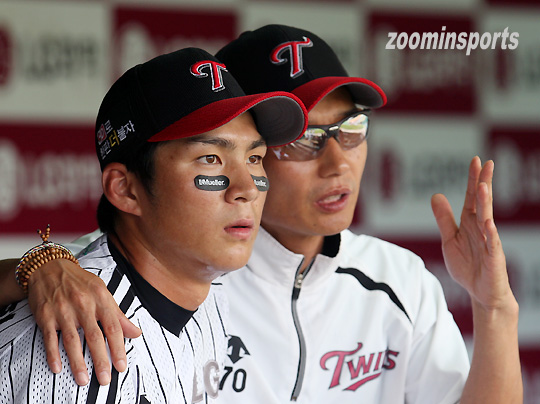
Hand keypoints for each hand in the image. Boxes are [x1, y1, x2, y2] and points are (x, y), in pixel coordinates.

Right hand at [27, 259, 140, 385]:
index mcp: (100, 299)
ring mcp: (63, 311)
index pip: (113, 327)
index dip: (119, 347)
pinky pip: (49, 338)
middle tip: (105, 379)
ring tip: (84, 380)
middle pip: (94, 337)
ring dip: (78, 362)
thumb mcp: (103, 292)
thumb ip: (118, 314)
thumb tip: (135, 333)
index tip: (121, 366)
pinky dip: (53, 354)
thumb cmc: (79, 282)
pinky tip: (57, 368)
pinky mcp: (45, 316)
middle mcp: (83, 305)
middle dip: (101, 360)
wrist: (49, 267)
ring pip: (72, 341)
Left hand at [431, 156, 515, 311]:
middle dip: (484, 183)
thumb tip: (436, 195)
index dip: (473, 179)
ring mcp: (489, 243)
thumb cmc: (467, 266)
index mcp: (470, 223)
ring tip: (483, 186)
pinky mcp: (493, 259)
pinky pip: (492, 245)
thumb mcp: (450, 240)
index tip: (476, 160)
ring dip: (486, 203)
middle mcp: (481, 229)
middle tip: (487, 164)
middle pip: (483, 203)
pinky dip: (490, 234)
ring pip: (487, 219)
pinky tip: (488, 223)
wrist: (480, 293)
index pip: (472, 197)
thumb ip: (444, 219)